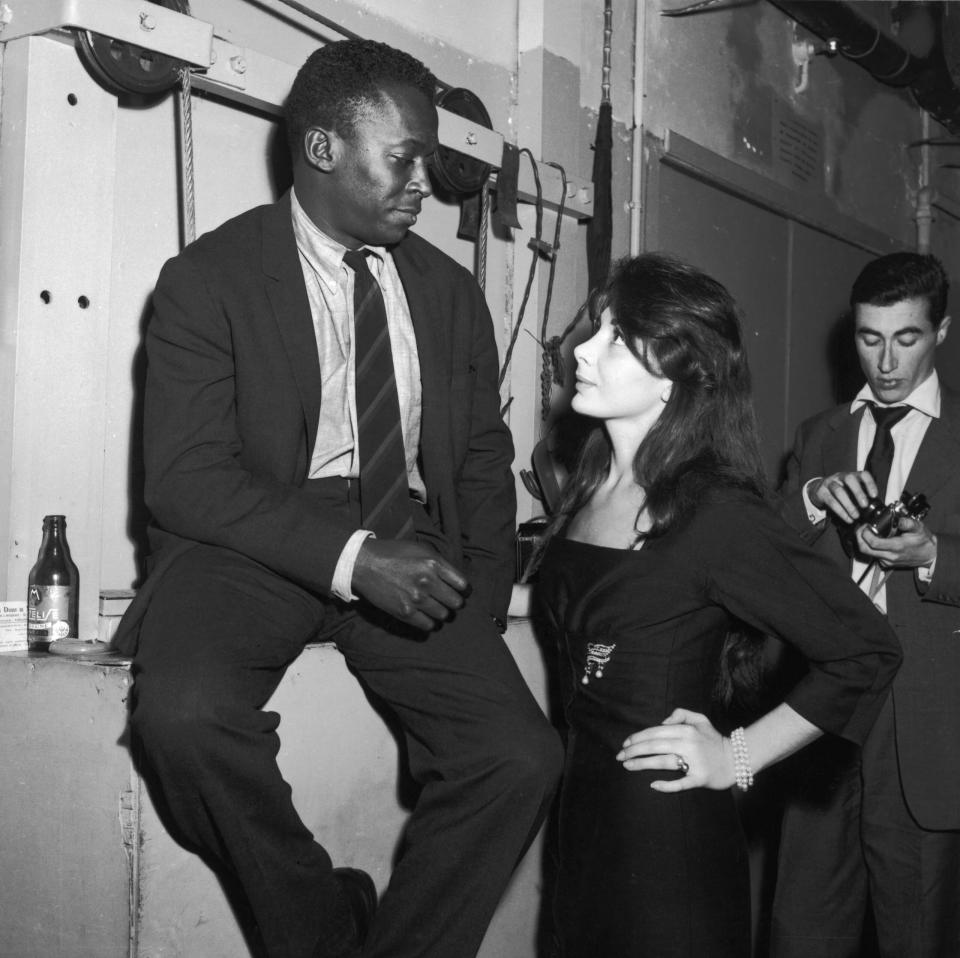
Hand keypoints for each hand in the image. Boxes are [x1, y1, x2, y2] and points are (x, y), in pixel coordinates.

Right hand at [352, 538, 469, 630]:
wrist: (364, 564)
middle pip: (456, 603)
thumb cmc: (393, 554)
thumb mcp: (419, 549)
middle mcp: (428, 581)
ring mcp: (416, 598)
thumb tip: (455, 578)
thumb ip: (439, 563)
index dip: (464, 590)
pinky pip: (428, 626)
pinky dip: (430, 623)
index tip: (460, 592)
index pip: (463, 585)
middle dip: (454, 602)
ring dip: (442, 613)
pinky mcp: (405, 612)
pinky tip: (425, 616)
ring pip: (444, 615)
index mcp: (434, 563)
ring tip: (435, 607)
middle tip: (447, 601)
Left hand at [616, 708, 734, 791]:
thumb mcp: (700, 719)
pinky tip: (653, 785)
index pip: (655, 732)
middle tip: (619, 756)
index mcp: (686, 730)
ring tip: (627, 765)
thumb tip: (662, 722)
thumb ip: (681, 714)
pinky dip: (666, 785)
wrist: (737, 759)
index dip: (637, 738)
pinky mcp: (700, 778)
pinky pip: (680, 783)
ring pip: (662, 762)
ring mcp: (694, 762)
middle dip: (633, 750)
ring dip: (642, 764)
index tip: (625, 743)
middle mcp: (688, 744)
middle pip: (654, 746)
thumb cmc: (714, 739)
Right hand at [809, 471, 876, 523]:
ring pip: (839, 491)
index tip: (874, 495)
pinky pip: (831, 501)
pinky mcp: (822, 492)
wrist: (819, 490)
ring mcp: (830, 483)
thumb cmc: (840, 491)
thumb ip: (861, 494)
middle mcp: (840, 477)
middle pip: (849, 479)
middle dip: (858, 492)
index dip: (870, 484)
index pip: (862, 474)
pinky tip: (848, 519)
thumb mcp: (850, 489)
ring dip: (849, 505)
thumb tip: (875, 506)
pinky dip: (841, 512)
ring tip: (856, 516)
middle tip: (864, 505)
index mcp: (851, 476)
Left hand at [856, 516, 937, 569]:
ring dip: (863, 542)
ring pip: (867, 553)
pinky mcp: (886, 563)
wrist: (929, 555)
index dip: (865, 534)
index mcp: (897, 547)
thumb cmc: (923, 541)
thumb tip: (900, 519)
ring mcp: (887, 561)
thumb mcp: (919, 528)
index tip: (865, 526)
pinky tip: (873, 539)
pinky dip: (869, 547)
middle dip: (859, 538)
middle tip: (861, 528)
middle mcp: (890, 556)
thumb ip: (909, 523)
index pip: (873, 543)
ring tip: (866, 531)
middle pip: (865, 549)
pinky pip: (873, 556)